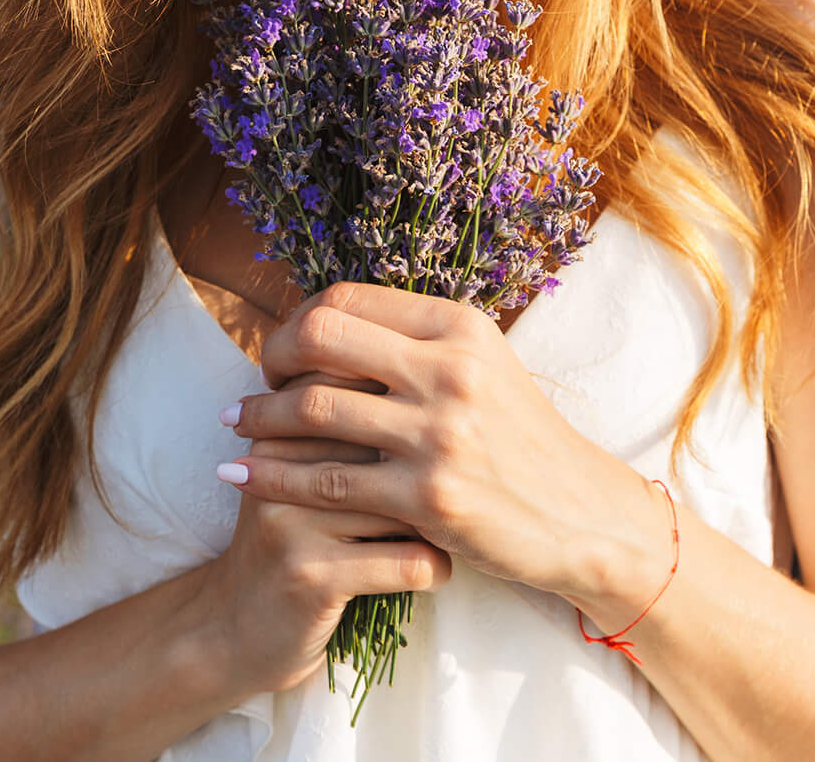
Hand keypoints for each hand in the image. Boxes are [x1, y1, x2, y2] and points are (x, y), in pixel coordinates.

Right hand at [195, 367, 453, 696]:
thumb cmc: (292, 540)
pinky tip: (433, 570)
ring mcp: (292, 522)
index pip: (357, 390)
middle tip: (460, 482)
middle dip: (434, 463)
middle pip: (386, 439)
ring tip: (451, 529)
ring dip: (441, 520)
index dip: (411, 412)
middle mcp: (278, 466)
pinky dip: (436, 568)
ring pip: (405, 500)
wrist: (233, 630)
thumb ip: (341, 424)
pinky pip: (408, 561)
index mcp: (279, 431)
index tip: (440, 442)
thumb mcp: (299, 475)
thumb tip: (422, 370)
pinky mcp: (312, 578)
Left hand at [221, 281, 645, 597]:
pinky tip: (243, 476)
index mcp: (460, 326)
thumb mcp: (482, 366)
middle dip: (272, 357)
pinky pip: (325, 480)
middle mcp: (450, 370)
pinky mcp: (428, 497)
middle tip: (254, 382)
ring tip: (234, 426)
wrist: (580, 516)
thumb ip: (416, 340)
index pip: (348, 298)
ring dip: (259, 419)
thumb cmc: (520, 439)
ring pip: (314, 408)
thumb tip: (329, 318)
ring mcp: (440, 434)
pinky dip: (272, 476)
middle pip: (321, 336)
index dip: (300, 319)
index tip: (283, 349)